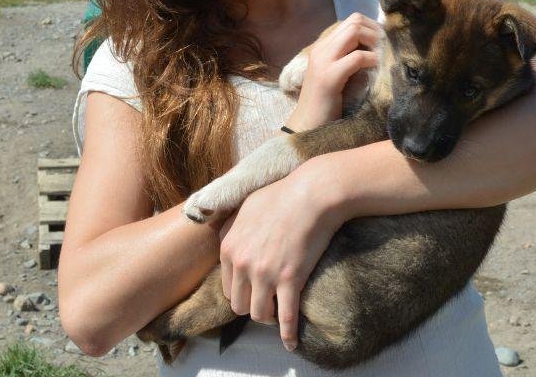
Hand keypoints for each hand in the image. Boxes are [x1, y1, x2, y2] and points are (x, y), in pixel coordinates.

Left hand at [218, 166, 343, 350]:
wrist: (311, 193)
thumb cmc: (281, 195)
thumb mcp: (245, 206)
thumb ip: (230, 226)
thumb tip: (224, 237)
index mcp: (228, 246)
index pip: (227, 286)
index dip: (242, 291)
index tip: (254, 290)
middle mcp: (242, 263)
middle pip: (240, 304)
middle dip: (253, 304)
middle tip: (268, 300)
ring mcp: (265, 273)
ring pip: (259, 314)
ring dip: (269, 316)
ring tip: (279, 312)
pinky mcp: (289, 280)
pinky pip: (286, 317)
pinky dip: (288, 334)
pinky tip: (291, 342)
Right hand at [286, 13, 381, 130]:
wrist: (307, 125)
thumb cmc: (326, 103)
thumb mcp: (338, 73)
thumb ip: (349, 58)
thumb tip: (377, 47)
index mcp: (323, 46)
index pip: (351, 20)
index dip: (372, 27)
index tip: (383, 42)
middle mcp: (321, 48)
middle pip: (354, 21)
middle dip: (376, 31)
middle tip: (386, 47)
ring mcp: (323, 61)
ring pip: (354, 32)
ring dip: (374, 41)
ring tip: (381, 56)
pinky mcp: (329, 76)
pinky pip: (357, 57)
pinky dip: (371, 59)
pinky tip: (375, 68)